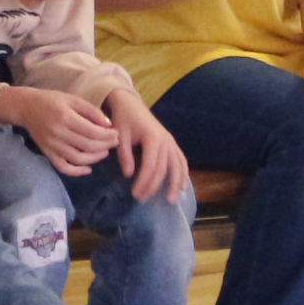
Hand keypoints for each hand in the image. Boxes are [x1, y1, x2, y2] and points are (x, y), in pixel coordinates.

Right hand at [0, 84, 115, 176]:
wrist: (26, 108)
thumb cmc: (52, 100)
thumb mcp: (72, 100)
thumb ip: (91, 111)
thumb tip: (109, 125)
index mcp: (65, 117)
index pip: (92, 132)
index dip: (108, 135)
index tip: (117, 134)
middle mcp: (58, 133)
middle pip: (87, 146)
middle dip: (105, 145)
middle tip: (115, 142)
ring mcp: (52, 145)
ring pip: (78, 158)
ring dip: (95, 158)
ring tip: (105, 152)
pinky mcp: (47, 153)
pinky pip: (63, 167)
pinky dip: (77, 171)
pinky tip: (88, 168)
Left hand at [105, 88, 190, 203]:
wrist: (131, 104)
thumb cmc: (124, 120)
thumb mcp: (120, 136)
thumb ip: (124, 154)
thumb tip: (129, 175)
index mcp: (152, 138)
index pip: (151, 165)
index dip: (144, 182)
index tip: (135, 194)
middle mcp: (165, 140)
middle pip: (163, 168)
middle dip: (154, 186)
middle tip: (142, 200)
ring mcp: (171, 141)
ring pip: (177, 165)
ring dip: (176, 184)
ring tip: (172, 200)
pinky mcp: (172, 143)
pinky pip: (181, 160)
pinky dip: (183, 173)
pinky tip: (183, 186)